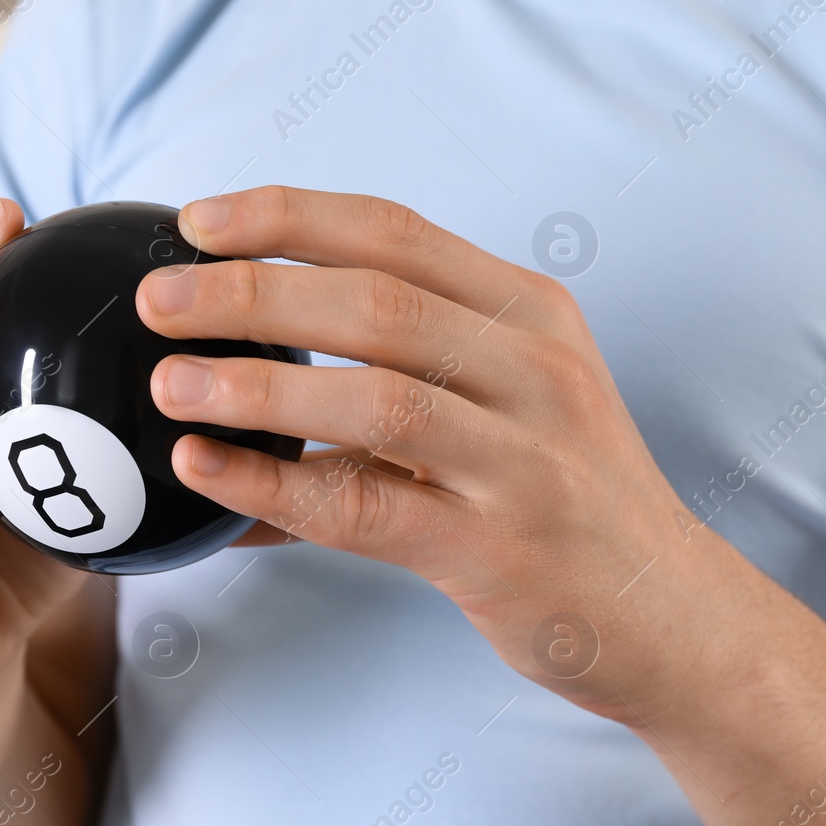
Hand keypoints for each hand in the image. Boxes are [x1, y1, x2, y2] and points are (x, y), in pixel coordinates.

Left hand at [138, 187, 718, 717]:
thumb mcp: (514, 396)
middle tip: (158, 299)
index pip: (396, 231)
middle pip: (376, 300)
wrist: (667, 609)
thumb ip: (407, 363)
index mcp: (530, 312)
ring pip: (376, 396)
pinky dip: (277, 485)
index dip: (289, 215)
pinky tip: (207, 473)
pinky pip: (367, 507)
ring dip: (259, 384)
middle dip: (252, 289)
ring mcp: (525, 458)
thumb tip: (245, 355)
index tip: (199, 220)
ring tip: (170, 383)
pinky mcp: (498, 546)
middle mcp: (536, 368)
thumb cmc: (566, 495)